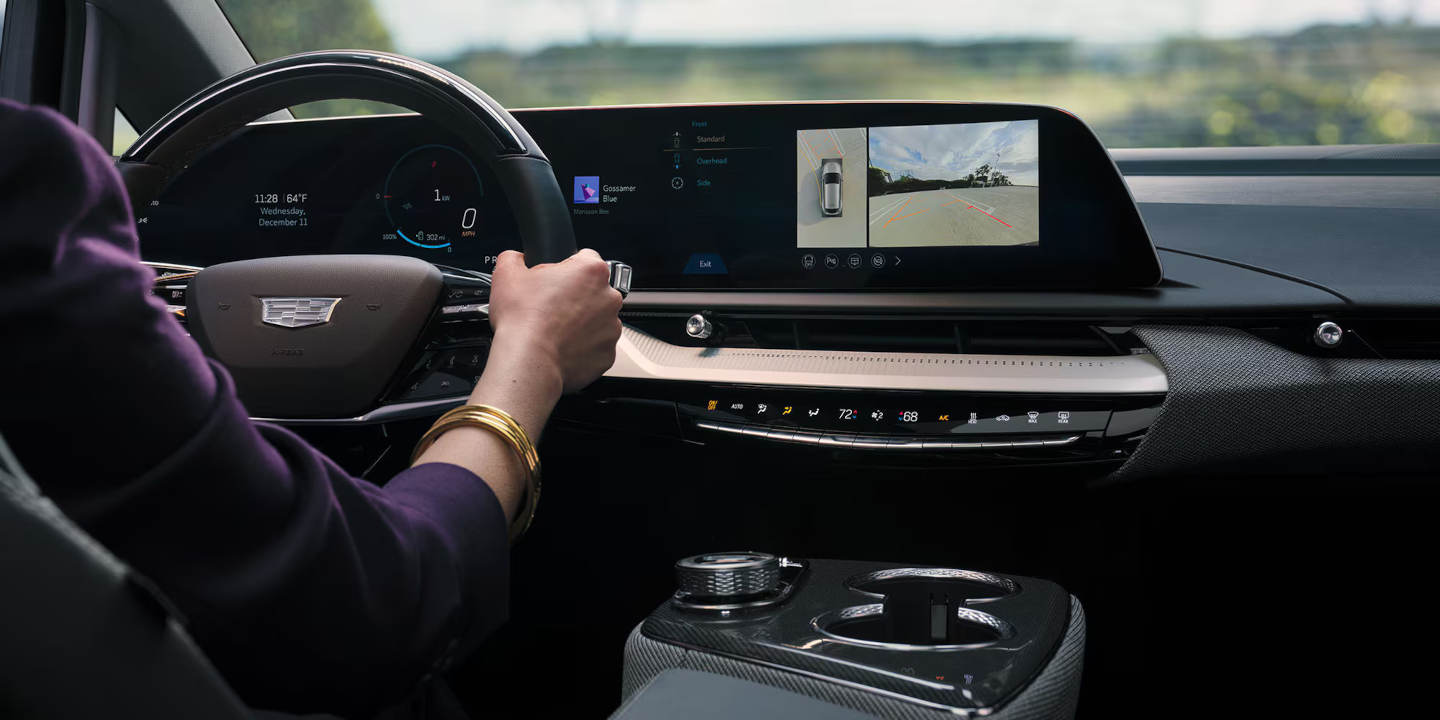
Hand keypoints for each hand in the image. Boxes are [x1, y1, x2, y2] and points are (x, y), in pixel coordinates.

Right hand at [486, 249, 622, 393]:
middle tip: (550, 307)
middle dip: (575, 296)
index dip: (565, 268)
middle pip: (593, 290)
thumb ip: (515, 258)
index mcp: (592, 271)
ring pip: (597, 319)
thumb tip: (516, 259)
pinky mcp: (608, 354)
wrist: (529, 362)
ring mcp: (611, 328)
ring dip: (580, 322)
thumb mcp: (507, 274)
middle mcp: (609, 298)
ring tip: (554, 329)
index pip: (584, 258)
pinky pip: (596, 346)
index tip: (554, 280)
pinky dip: (583, 347)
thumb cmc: (523, 320)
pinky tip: (562, 346)